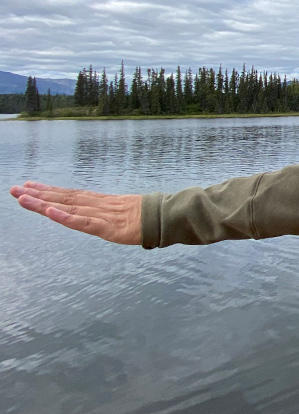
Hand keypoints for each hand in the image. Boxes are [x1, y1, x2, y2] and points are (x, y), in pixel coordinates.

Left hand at [10, 181, 141, 244]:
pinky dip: (64, 217)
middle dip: (38, 194)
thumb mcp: (131, 214)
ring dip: (43, 203)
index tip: (30, 185)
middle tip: (15, 189)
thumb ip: (119, 215)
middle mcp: (98, 205)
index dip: (50, 190)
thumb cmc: (154, 216)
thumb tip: (117, 217)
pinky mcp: (106, 228)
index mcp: (103, 202)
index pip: (71, 195)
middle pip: (64, 198)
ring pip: (67, 208)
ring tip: (22, 197)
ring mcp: (101, 215)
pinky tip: (48, 212)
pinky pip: (81, 222)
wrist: (168, 217)